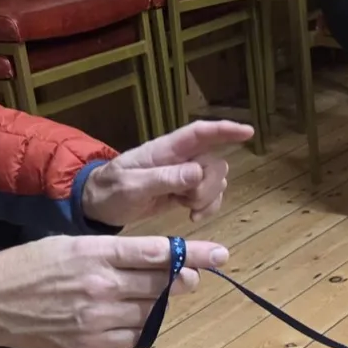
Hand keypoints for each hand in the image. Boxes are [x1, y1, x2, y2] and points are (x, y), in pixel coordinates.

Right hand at [0, 235, 228, 347]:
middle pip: (162, 283)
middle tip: (193, 275)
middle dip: (184, 278)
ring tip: (157, 294)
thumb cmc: (28, 265)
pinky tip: (136, 315)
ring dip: (162, 302)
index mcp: (96, 252)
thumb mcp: (69, 244)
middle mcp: (102, 285)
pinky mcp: (91, 342)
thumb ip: (113, 251)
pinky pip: (134, 335)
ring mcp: (98, 316)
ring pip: (152, 310)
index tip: (220, 254)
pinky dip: (142, 325)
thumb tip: (156, 258)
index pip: (157, 252)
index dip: (193, 253)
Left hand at [81, 120, 254, 225]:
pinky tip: (193, 217)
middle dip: (209, 186)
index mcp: (165, 150)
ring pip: (216, 180)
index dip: (225, 130)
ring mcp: (184, 176)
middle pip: (214, 162)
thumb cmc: (109, 191)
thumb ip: (164, 179)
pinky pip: (210, 196)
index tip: (248, 131)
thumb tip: (197, 173)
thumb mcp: (131, 186)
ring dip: (209, 199)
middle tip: (188, 202)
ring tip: (187, 210)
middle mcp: (179, 159)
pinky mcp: (185, 192)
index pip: (200, 133)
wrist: (98, 206)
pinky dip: (208, 208)